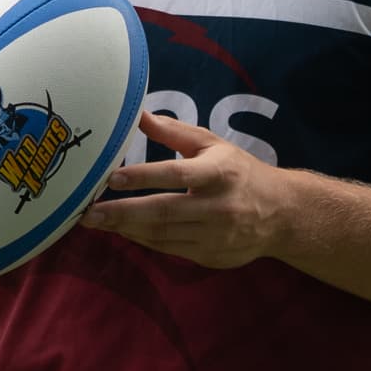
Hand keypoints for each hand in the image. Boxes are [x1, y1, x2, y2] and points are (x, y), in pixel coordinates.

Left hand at [81, 111, 301, 269]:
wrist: (282, 214)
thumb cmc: (240, 172)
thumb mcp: (212, 145)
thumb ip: (173, 132)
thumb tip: (136, 113)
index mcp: (219, 173)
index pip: (175, 174)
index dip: (142, 176)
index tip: (111, 178)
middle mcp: (218, 207)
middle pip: (163, 212)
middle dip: (121, 214)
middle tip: (88, 212)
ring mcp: (215, 236)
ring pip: (162, 235)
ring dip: (126, 229)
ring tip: (97, 222)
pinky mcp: (211, 256)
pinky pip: (169, 249)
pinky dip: (143, 240)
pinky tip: (123, 231)